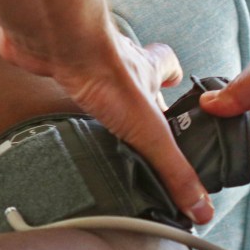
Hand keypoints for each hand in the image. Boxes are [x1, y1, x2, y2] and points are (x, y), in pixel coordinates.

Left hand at [0, 26, 213, 223]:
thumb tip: (200, 207)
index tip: (173, 90)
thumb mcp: (150, 132)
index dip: (171, 75)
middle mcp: (114, 58)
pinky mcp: (49, 59)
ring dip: (92, 89)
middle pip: (127, 67)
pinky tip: (50, 108)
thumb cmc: (106, 72)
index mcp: (144, 68)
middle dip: (129, 88)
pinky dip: (54, 88)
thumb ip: (173, 170)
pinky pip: (53, 71)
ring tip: (91, 118)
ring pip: (90, 69)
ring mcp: (80, 56)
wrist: (58, 43)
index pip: (167, 64)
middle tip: (127, 113)